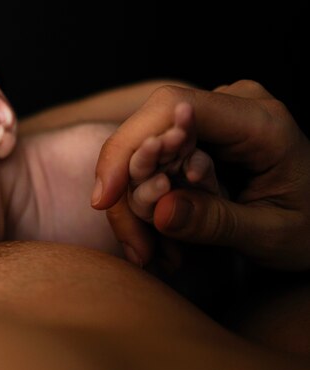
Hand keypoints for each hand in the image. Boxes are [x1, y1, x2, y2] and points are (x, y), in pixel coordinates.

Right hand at [91, 80, 309, 270]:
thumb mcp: (272, 235)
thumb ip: (216, 221)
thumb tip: (158, 212)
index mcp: (259, 121)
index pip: (172, 107)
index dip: (128, 146)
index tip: (105, 198)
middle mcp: (230, 107)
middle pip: (149, 132)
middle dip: (129, 192)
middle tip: (138, 250)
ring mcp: (212, 120)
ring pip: (144, 152)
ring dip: (137, 205)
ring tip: (155, 255)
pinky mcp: (199, 138)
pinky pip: (155, 164)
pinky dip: (148, 203)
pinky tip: (161, 241)